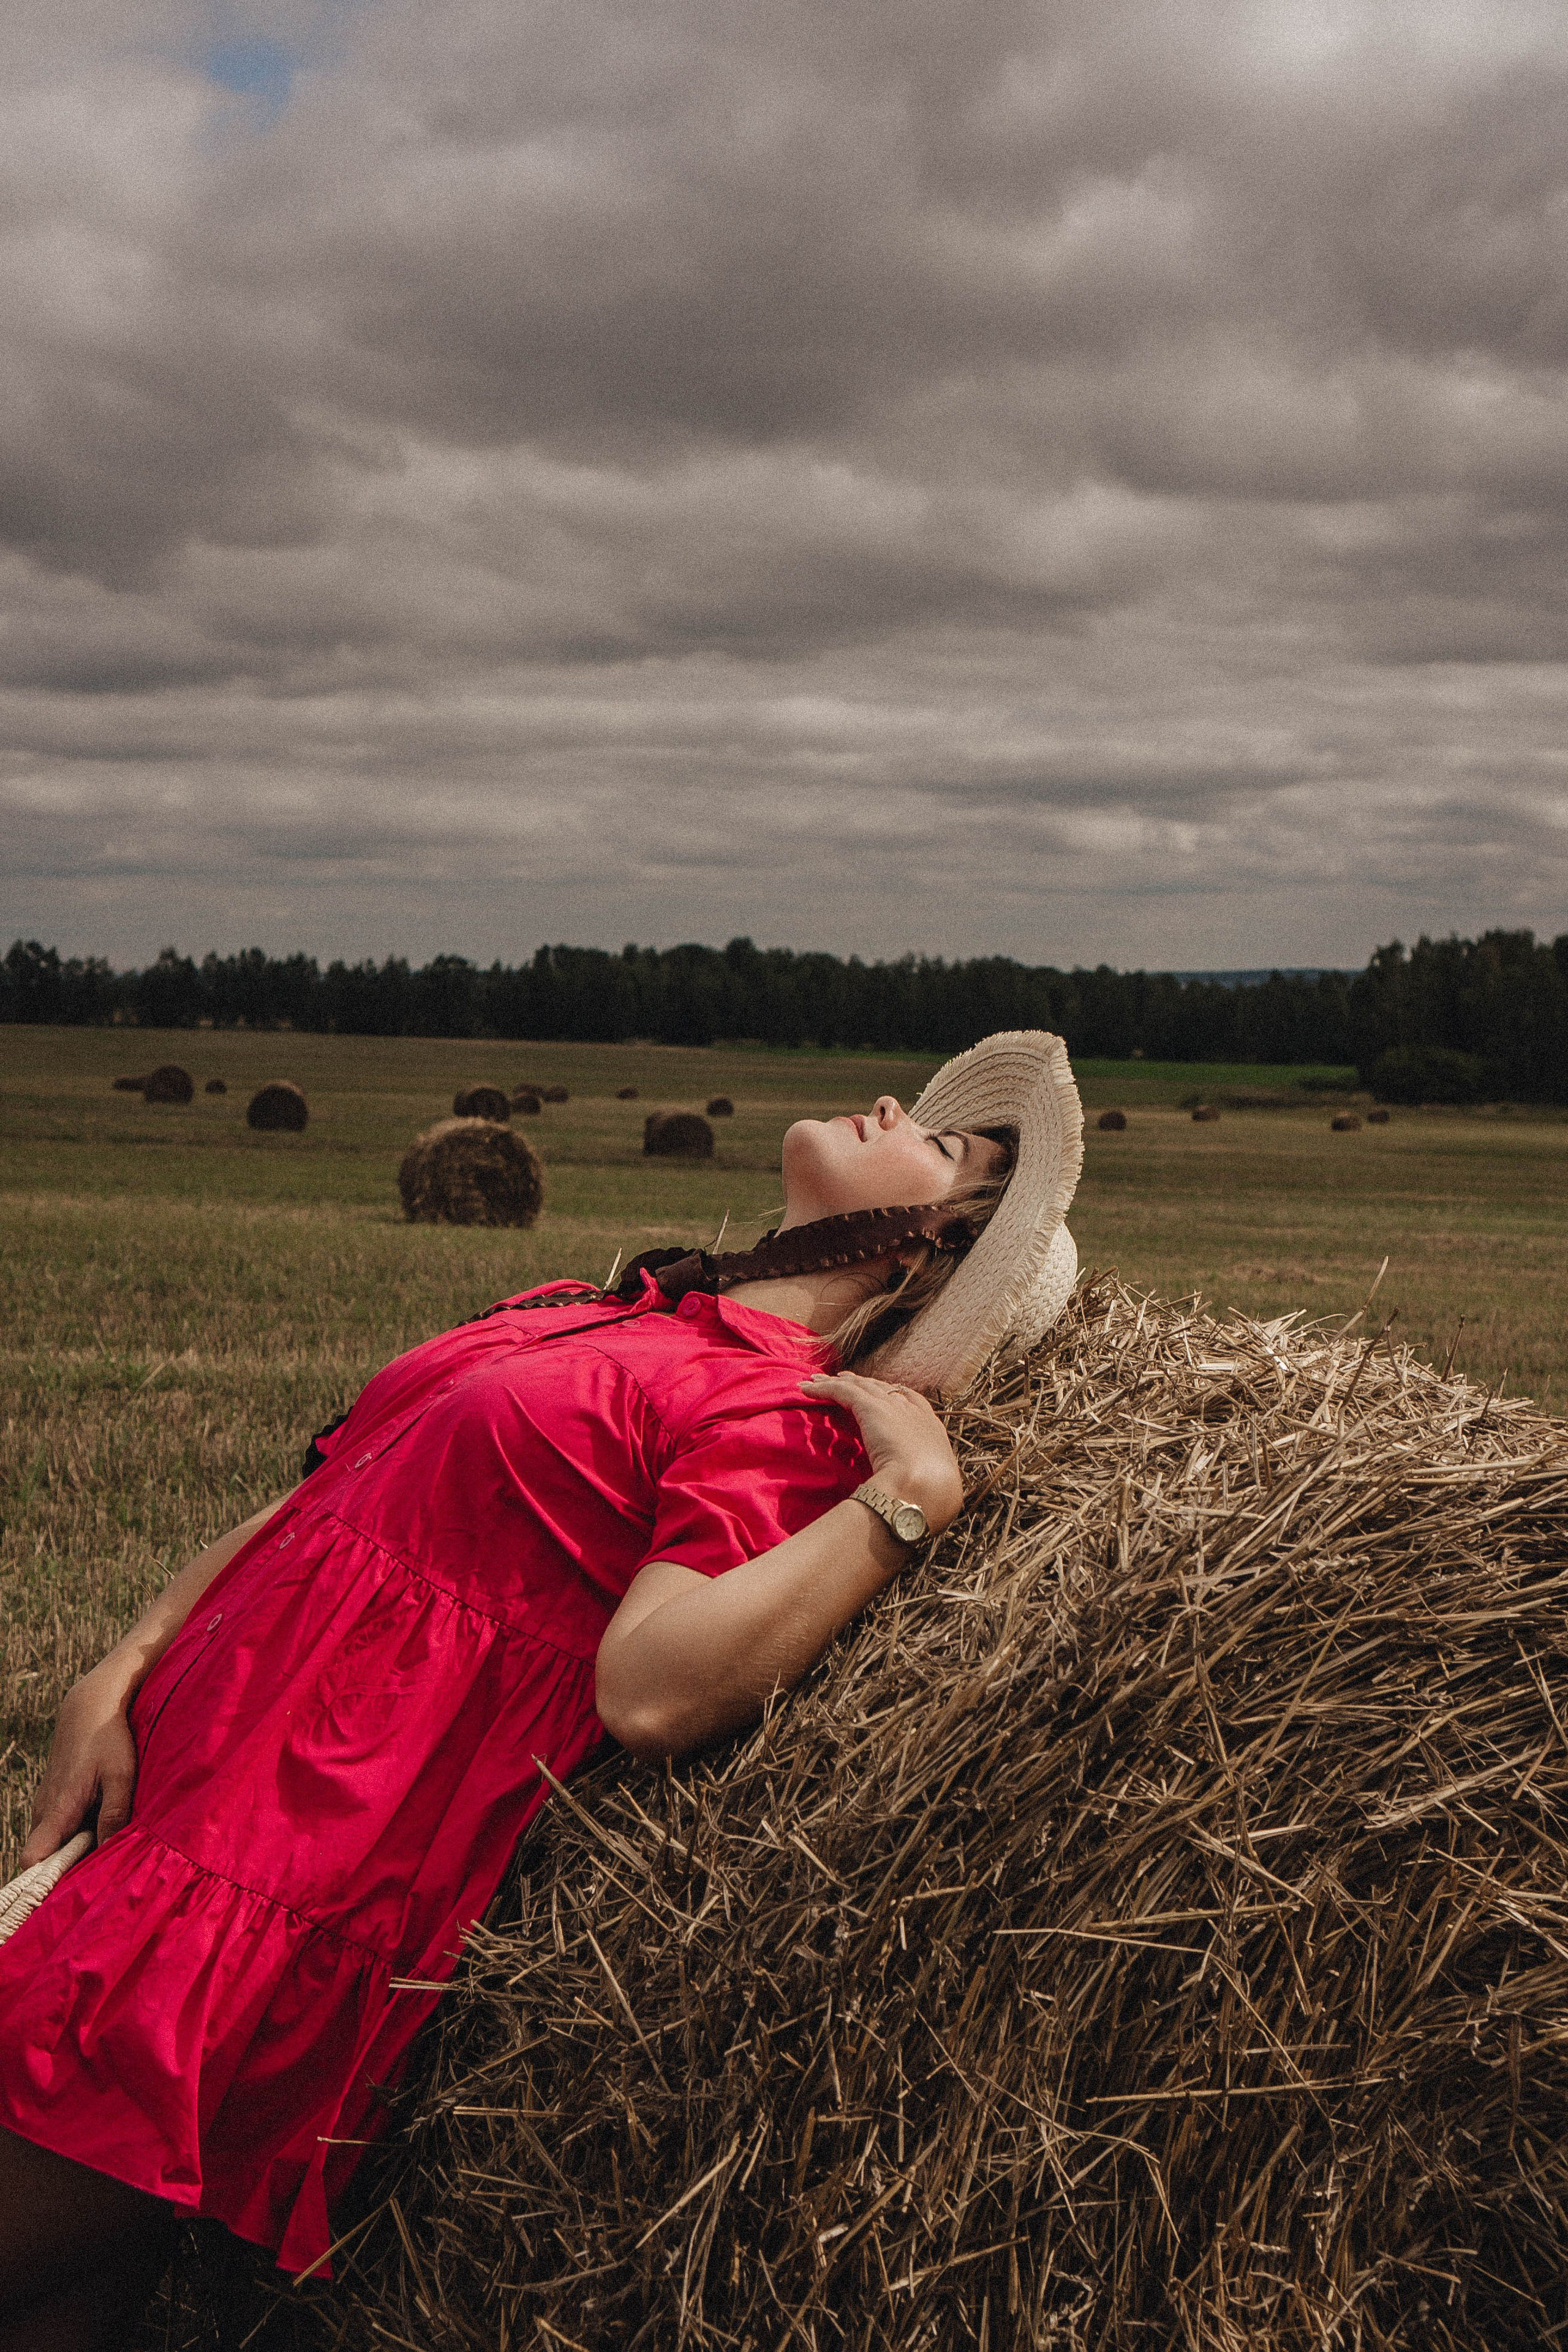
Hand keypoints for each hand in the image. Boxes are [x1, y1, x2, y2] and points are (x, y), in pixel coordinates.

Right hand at [21, 1663, 139, 1866]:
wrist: (90, 1707)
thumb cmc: (109, 1739)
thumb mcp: (122, 1776)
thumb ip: (115, 1814)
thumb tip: (108, 1852)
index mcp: (58, 1810)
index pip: (32, 1859)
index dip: (44, 1880)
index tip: (66, 1890)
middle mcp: (44, 1810)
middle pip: (42, 1858)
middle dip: (62, 1871)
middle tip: (94, 1878)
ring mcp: (45, 1804)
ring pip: (50, 1843)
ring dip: (70, 1852)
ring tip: (100, 1855)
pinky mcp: (53, 1798)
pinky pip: (55, 1829)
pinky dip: (72, 1836)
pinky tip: (97, 1832)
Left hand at [800, 1369, 964, 1534]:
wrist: (924, 1490)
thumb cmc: (929, 1499)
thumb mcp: (931, 1489)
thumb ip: (919, 1485)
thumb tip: (909, 1497)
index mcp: (931, 1430)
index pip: (911, 1400)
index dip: (892, 1393)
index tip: (880, 1391)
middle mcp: (913, 1412)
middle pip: (883, 1388)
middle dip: (862, 1383)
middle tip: (843, 1379)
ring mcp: (893, 1407)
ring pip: (860, 1386)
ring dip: (836, 1382)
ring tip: (816, 1380)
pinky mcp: (871, 1407)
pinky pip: (842, 1391)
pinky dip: (823, 1388)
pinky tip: (805, 1388)